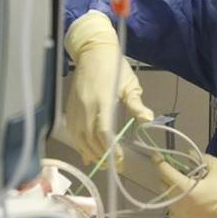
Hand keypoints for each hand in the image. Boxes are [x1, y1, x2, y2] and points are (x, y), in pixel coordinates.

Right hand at [65, 11, 153, 164]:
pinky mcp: (69, 107)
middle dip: (102, 155)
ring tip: (101, 162)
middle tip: (115, 166)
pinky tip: (86, 152)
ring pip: (79, 138)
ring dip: (90, 152)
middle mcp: (86, 107)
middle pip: (91, 139)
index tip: (120, 160)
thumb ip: (136, 104)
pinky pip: (72, 131)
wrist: (92, 51)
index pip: (104, 132)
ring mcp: (75, 108)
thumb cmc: (114, 66)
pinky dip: (79, 144)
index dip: (111, 149)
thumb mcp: (129, 84)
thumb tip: (147, 119)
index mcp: (103, 101)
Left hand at [157, 154, 216, 217]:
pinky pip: (174, 211)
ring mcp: (182, 216)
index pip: (165, 172)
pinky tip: (185, 199)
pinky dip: (175, 203)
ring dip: (171, 190)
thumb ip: (203, 159)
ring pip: (167, 199)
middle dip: (166, 175)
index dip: (159, 162)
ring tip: (183, 184)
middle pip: (163, 186)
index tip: (156, 156)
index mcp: (184, 189)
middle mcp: (178, 203)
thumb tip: (190, 154)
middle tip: (177, 169)